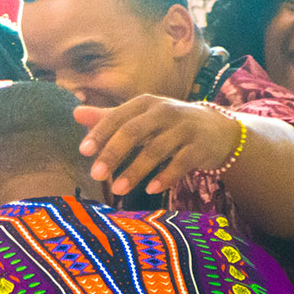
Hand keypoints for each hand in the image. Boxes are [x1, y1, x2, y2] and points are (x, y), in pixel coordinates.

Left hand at [76, 95, 241, 196]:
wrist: (217, 130)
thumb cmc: (169, 124)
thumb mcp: (140, 117)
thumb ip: (110, 117)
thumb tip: (76, 113)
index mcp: (145, 103)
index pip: (118, 117)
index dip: (101, 133)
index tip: (83, 151)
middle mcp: (165, 112)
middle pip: (134, 131)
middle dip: (113, 153)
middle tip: (96, 175)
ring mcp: (184, 129)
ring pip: (156, 150)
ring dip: (135, 171)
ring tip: (118, 190)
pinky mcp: (200, 147)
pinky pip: (180, 164)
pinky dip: (165, 177)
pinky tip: (150, 190)